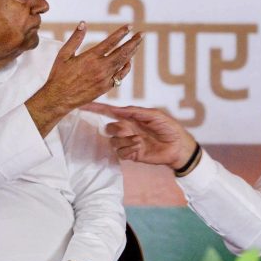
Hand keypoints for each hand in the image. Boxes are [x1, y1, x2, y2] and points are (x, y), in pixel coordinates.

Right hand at [26, 22, 142, 136]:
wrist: (59, 98)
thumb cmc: (59, 75)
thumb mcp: (64, 54)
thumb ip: (75, 38)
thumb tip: (83, 23)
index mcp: (90, 57)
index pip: (111, 42)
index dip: (122, 33)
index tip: (130, 26)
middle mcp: (100, 67)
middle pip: (122, 52)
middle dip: (133, 42)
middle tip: (141, 34)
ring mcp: (105, 78)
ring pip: (123, 63)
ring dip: (131, 52)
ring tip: (137, 44)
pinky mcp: (106, 87)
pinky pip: (120, 76)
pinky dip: (126, 68)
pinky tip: (129, 61)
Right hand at [81, 103, 197, 169]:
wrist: (178, 147)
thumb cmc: (168, 127)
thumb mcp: (154, 115)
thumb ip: (135, 112)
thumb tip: (116, 109)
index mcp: (131, 117)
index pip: (109, 112)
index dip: (95, 109)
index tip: (82, 106)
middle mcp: (127, 129)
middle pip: (109, 128)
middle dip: (117, 129)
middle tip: (130, 131)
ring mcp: (128, 142)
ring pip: (113, 142)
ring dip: (125, 141)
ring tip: (140, 141)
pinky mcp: (132, 154)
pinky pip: (121, 153)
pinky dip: (129, 150)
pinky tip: (139, 148)